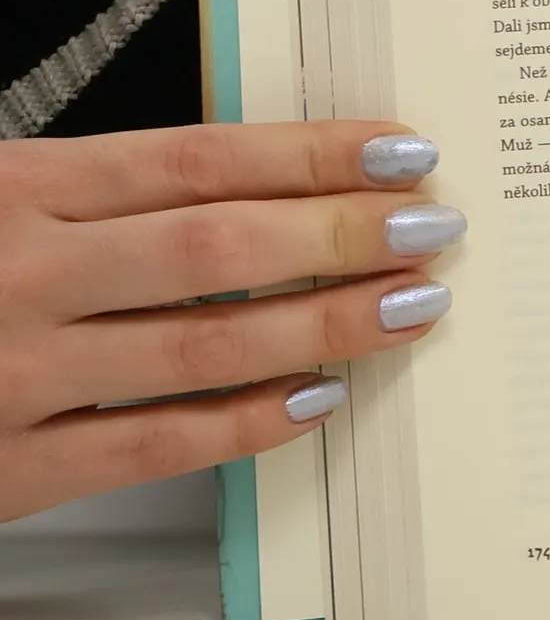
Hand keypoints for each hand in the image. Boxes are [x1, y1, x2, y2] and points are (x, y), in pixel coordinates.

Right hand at [0, 122, 462, 520]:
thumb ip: (90, 189)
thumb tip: (253, 177)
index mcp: (11, 187)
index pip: (196, 160)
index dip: (309, 153)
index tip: (401, 148)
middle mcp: (18, 274)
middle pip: (219, 246)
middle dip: (343, 232)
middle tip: (437, 225)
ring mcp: (15, 376)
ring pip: (207, 344)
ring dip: (328, 322)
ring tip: (412, 303)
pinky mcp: (7, 470)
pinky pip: (158, 446)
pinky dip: (250, 421)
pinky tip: (323, 396)